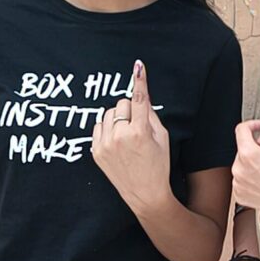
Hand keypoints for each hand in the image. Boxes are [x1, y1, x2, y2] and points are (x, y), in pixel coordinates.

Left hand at [92, 60, 171, 212]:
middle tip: (137, 124)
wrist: (145, 194)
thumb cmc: (158, 165)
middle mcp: (120, 136)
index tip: (138, 66)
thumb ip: (151, 115)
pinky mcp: (96, 152)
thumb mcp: (163, 138)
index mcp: (140, 132)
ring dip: (117, 118)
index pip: (138, 99)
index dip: (139, 81)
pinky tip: (116, 140)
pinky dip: (107, 128)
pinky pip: (98, 127)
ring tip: (126, 134)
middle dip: (130, 109)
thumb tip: (142, 97)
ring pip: (108, 113)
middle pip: (121, 103)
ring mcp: (106, 145)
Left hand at [231, 120, 259, 228]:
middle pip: (243, 150)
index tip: (256, 127)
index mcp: (248, 154)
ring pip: (243, 166)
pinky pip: (243, 181)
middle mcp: (239, 170)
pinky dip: (252, 179)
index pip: (241, 130)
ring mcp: (238, 184)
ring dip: (254, 165)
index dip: (251, 125)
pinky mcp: (240, 196)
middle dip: (257, 150)